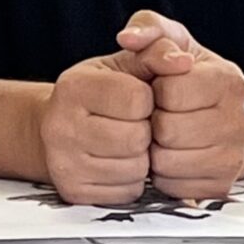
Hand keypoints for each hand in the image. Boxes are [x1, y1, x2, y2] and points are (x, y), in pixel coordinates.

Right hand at [40, 53, 154, 206]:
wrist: (61, 125)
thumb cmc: (102, 91)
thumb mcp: (126, 62)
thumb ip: (158, 50)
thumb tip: (183, 61)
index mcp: (74, 87)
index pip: (135, 99)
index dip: (147, 100)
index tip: (137, 98)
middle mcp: (60, 126)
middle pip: (136, 138)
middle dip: (146, 131)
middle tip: (134, 123)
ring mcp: (63, 162)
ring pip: (135, 170)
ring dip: (142, 158)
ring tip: (128, 143)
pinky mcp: (74, 191)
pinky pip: (127, 193)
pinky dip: (132, 180)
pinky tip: (120, 162)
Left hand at [117, 11, 243, 202]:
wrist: (220, 116)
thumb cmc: (189, 77)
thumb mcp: (172, 41)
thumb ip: (149, 29)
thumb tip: (128, 38)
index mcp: (229, 80)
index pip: (171, 91)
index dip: (156, 91)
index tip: (162, 89)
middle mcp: (241, 120)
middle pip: (168, 130)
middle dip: (154, 122)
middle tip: (161, 116)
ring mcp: (236, 157)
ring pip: (169, 162)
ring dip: (156, 151)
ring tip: (164, 136)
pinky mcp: (223, 185)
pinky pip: (175, 188)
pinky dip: (165, 176)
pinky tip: (172, 157)